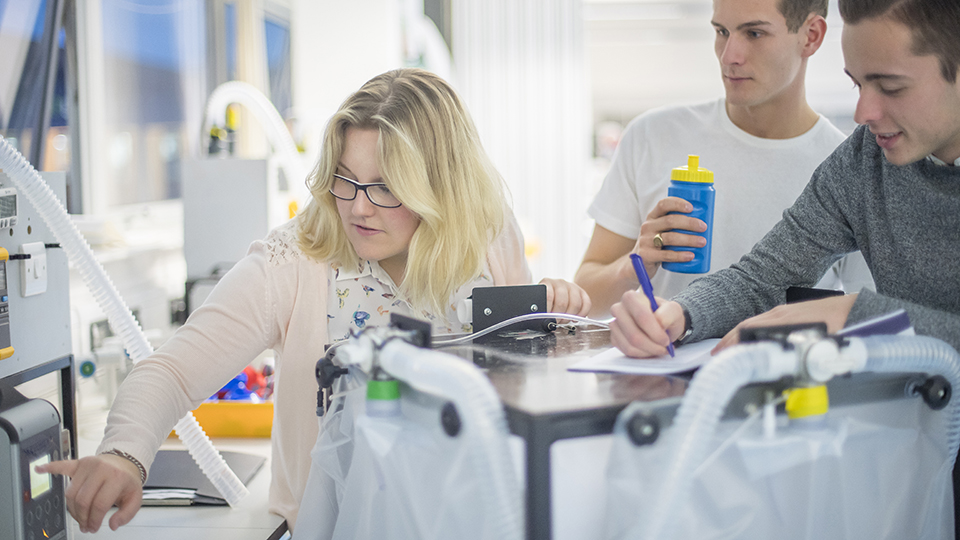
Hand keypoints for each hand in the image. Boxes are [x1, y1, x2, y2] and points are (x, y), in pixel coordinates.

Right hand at [38, 454, 143, 532]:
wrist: (124, 462)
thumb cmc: (126, 480)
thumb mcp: (135, 497)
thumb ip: (127, 514)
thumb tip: (113, 524)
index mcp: (116, 477)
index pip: (99, 504)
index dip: (95, 520)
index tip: (94, 528)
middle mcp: (101, 469)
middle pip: (83, 500)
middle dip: (82, 517)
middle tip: (86, 526)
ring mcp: (88, 465)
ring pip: (71, 493)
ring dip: (72, 509)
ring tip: (79, 517)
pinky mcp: (78, 463)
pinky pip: (61, 466)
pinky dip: (50, 468)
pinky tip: (40, 470)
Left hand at [539, 278, 591, 316]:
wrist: (555, 290)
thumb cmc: (544, 298)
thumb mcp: (537, 300)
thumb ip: (537, 305)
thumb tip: (536, 316)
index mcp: (547, 283)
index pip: (548, 296)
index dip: (548, 310)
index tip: (546, 319)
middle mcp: (560, 283)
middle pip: (562, 302)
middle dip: (558, 316)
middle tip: (555, 322)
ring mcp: (572, 286)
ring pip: (575, 304)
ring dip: (569, 316)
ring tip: (563, 321)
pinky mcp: (582, 292)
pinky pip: (587, 303)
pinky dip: (582, 313)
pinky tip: (575, 318)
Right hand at [609, 292, 685, 357]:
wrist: (660, 323)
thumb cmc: (665, 315)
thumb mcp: (674, 310)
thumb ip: (668, 313)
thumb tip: (658, 322)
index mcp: (632, 297)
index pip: (642, 317)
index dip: (655, 332)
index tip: (665, 340)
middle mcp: (619, 309)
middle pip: (634, 335)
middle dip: (652, 345)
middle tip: (664, 347)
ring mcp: (614, 324)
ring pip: (630, 345)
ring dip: (648, 350)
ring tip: (659, 348)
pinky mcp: (614, 338)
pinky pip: (627, 351)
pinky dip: (642, 353)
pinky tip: (650, 348)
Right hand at [633, 197, 706, 276]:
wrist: (636, 265)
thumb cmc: (656, 246)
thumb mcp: (661, 231)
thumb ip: (675, 226)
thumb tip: (704, 222)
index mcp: (653, 217)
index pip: (663, 204)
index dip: (678, 203)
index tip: (692, 207)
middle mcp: (648, 226)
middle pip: (670, 220)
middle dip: (689, 223)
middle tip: (703, 227)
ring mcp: (646, 241)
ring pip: (670, 238)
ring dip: (688, 239)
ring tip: (702, 242)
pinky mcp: (646, 255)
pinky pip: (666, 254)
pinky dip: (680, 255)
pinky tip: (690, 255)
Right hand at [713, 294, 857, 353]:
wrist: (856, 307)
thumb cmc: (843, 323)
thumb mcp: (828, 343)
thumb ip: (814, 358)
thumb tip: (803, 372)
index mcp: (786, 320)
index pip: (750, 330)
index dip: (733, 343)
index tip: (722, 355)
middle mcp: (781, 314)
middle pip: (746, 325)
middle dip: (728, 341)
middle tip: (717, 355)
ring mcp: (783, 312)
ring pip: (752, 322)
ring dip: (737, 335)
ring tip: (728, 349)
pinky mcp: (788, 312)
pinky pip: (761, 321)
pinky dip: (749, 331)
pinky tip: (750, 339)